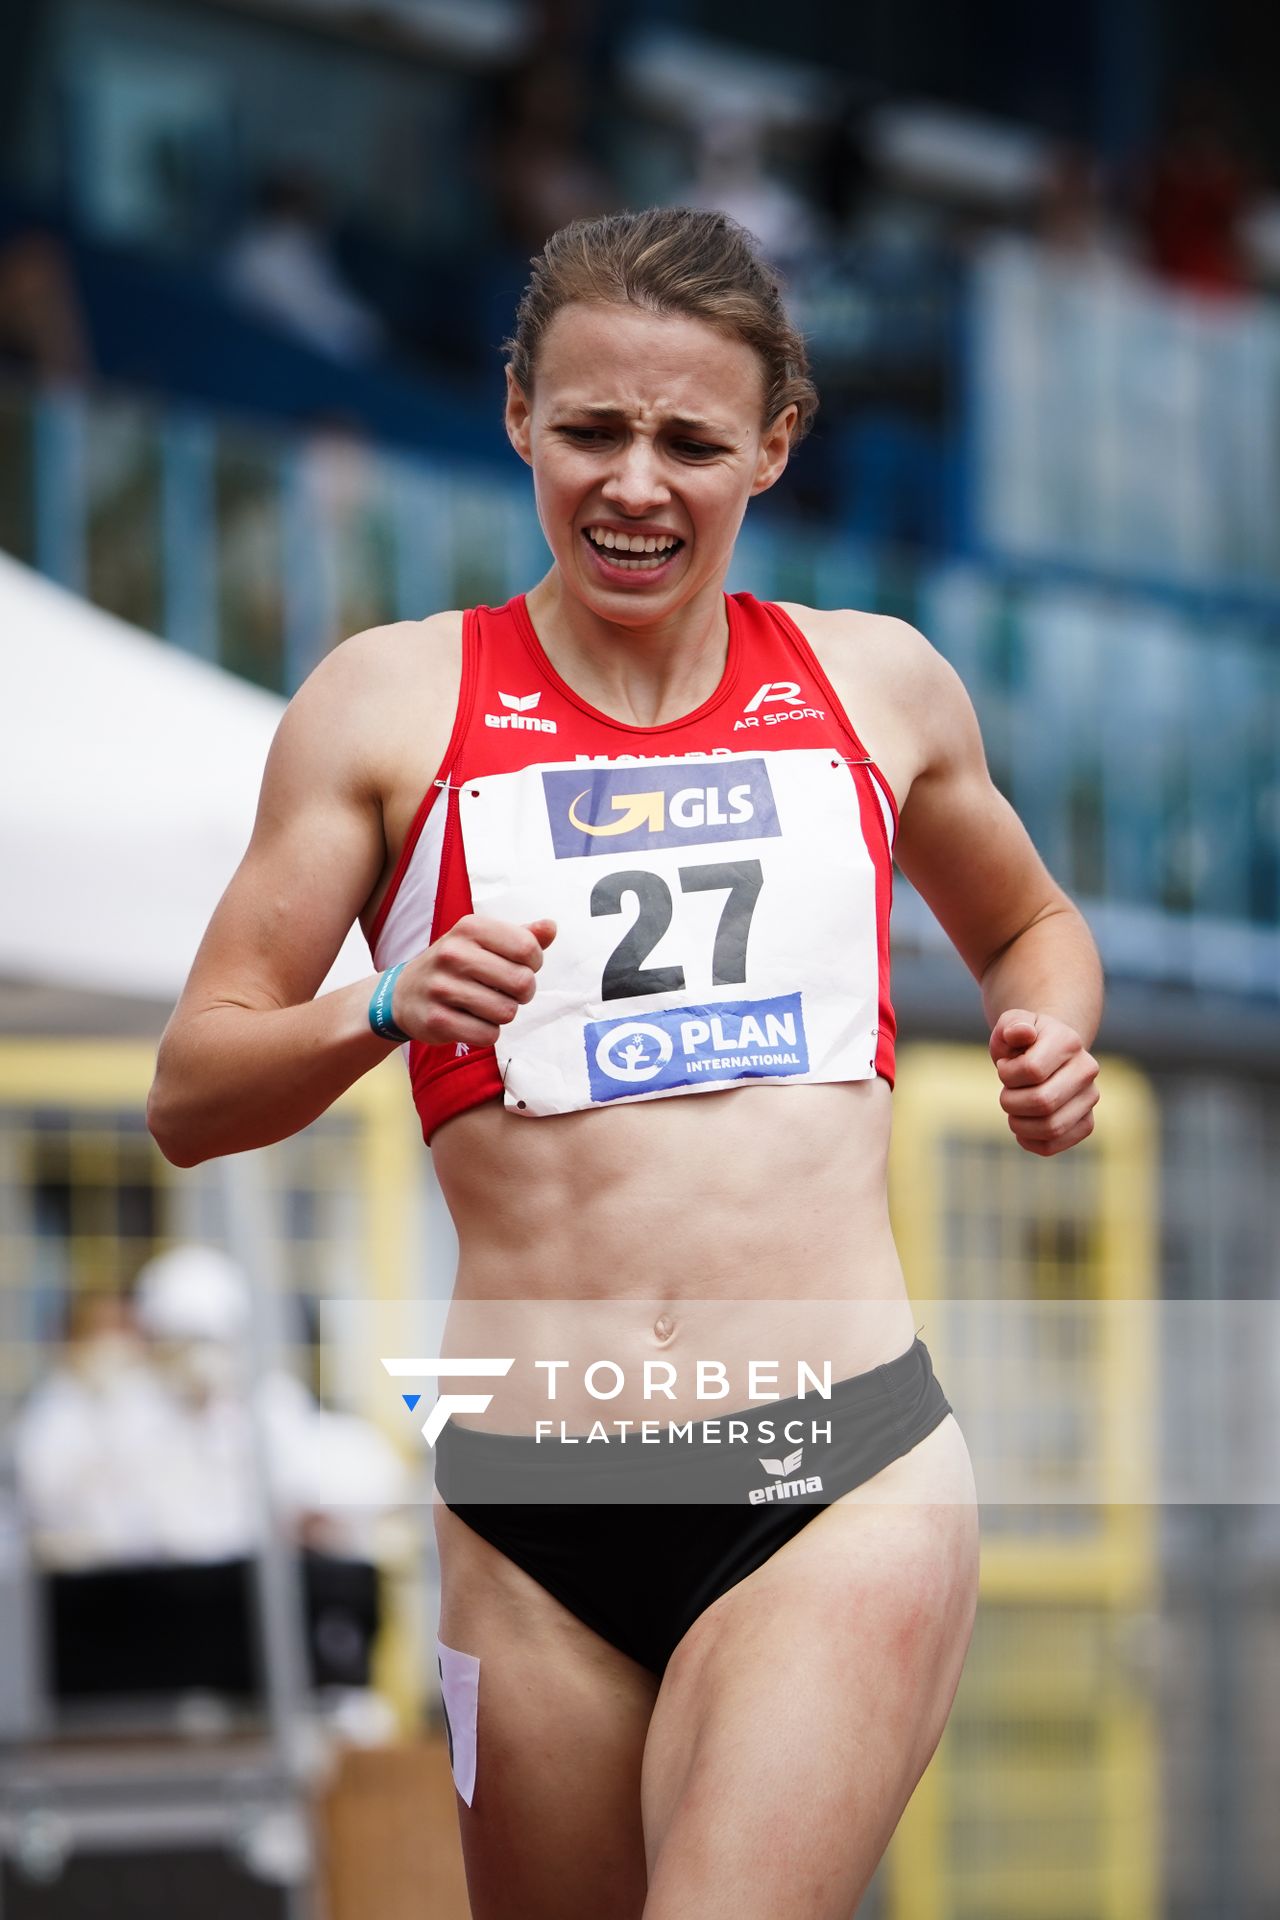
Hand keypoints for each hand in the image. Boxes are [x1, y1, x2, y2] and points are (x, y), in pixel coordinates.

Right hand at [394, 915, 555, 1048]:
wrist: (404, 993)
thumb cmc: (456, 965)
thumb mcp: (483, 942)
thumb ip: (522, 935)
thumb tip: (551, 927)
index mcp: (469, 928)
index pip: (527, 947)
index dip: (534, 963)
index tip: (519, 966)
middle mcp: (452, 953)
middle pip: (522, 982)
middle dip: (522, 992)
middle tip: (505, 990)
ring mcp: (441, 987)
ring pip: (507, 1012)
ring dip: (503, 1013)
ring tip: (485, 1004)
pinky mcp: (436, 1020)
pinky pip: (488, 1035)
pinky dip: (488, 1032)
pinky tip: (471, 1020)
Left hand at [989, 1009, 1099, 1156]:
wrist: (1046, 1053)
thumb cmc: (1022, 1040)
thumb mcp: (1011, 1024)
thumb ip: (1012, 1024)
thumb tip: (1023, 1032)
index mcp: (1068, 1041)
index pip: (1032, 1070)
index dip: (1007, 1074)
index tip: (1004, 1067)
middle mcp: (1086, 1070)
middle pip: (1042, 1102)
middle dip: (1011, 1101)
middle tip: (1006, 1093)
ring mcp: (1090, 1098)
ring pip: (1051, 1128)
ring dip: (1018, 1124)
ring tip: (1013, 1110)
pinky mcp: (1085, 1123)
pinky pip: (1054, 1146)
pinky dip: (1029, 1141)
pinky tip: (1022, 1127)